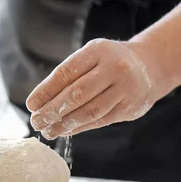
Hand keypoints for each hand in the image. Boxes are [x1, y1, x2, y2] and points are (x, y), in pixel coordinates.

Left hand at [27, 39, 168, 139]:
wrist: (149, 66)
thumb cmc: (109, 62)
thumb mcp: (91, 57)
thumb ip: (69, 75)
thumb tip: (40, 102)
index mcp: (97, 51)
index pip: (66, 73)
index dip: (45, 91)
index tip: (31, 105)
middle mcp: (114, 67)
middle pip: (76, 93)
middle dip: (52, 110)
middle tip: (36, 122)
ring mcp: (125, 88)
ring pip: (89, 110)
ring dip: (65, 124)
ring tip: (48, 130)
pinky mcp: (131, 107)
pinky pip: (101, 120)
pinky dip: (80, 127)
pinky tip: (65, 131)